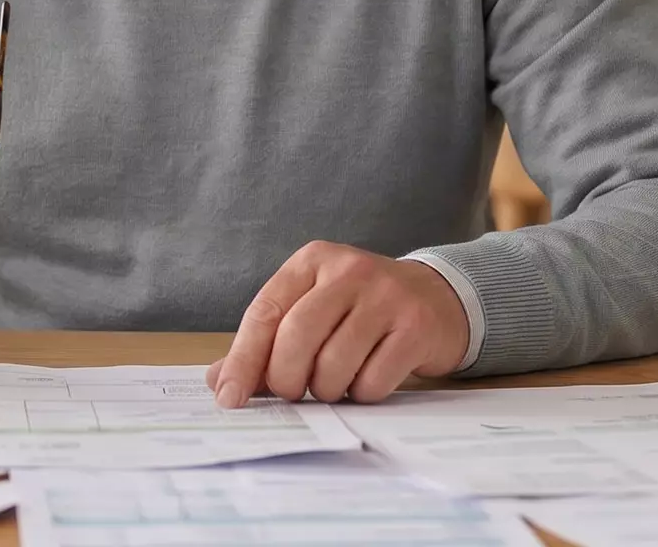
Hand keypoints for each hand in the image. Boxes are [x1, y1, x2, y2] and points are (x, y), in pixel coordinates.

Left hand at [207, 242, 468, 406]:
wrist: (437, 298)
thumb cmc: (361, 309)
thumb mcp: (312, 308)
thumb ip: (267, 342)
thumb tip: (219, 380)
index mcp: (312, 261)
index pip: (266, 311)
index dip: (244, 359)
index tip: (230, 397)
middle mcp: (348, 270)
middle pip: (297, 336)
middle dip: (286, 379)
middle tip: (292, 393)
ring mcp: (386, 296)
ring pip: (334, 364)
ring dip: (327, 390)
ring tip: (334, 384)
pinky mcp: (415, 327)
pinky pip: (372, 380)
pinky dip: (362, 394)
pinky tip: (366, 380)